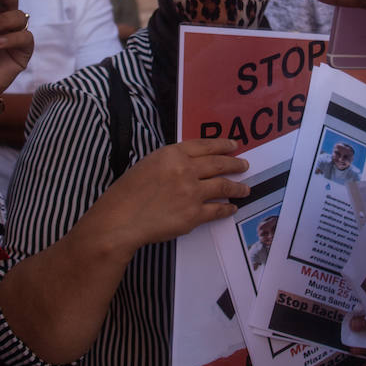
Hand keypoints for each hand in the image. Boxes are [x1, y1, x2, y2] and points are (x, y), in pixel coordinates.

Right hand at [90, 139, 248, 254]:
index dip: (222, 145)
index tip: (234, 145)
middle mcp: (186, 170)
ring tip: (245, 188)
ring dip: (237, 187)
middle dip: (235, 164)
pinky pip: (217, 210)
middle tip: (245, 165)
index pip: (205, 145)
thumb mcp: (148, 163)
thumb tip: (191, 164)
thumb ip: (171, 161)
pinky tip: (231, 208)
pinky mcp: (194, 215)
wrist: (120, 220)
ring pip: (223, 186)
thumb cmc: (127, 192)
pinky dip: (227, 209)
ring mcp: (192, 193)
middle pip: (219, 164)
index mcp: (172, 153)